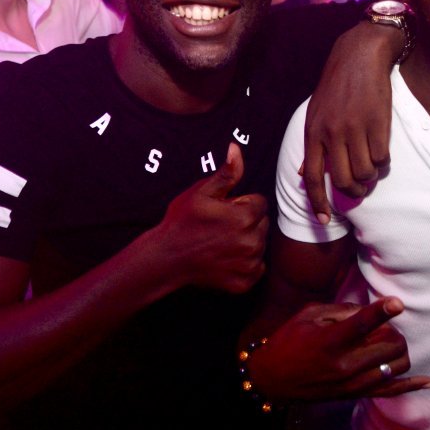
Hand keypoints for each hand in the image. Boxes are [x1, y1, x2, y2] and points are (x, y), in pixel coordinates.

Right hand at [151, 143, 267, 293]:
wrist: (167, 258)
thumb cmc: (182, 222)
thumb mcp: (201, 192)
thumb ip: (226, 173)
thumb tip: (236, 147)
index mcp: (246, 217)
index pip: (260, 203)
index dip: (241, 204)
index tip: (223, 210)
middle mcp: (252, 241)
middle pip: (262, 224)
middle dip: (247, 222)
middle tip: (221, 227)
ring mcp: (249, 263)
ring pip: (260, 245)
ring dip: (247, 242)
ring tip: (221, 242)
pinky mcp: (245, 282)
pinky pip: (256, 268)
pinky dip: (245, 264)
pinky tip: (224, 259)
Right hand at [249, 296, 429, 400]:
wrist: (272, 380)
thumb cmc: (289, 340)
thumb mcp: (309, 315)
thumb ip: (341, 310)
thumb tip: (371, 311)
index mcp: (329, 341)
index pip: (360, 325)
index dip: (381, 312)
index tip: (398, 303)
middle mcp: (343, 365)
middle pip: (388, 346)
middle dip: (393, 331)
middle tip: (383, 326)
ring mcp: (352, 384)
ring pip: (396, 366)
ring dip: (399, 351)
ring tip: (387, 343)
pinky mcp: (356, 395)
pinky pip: (391, 392)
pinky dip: (411, 385)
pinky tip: (428, 380)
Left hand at [301, 22, 401, 223]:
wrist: (360, 55)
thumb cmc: (337, 86)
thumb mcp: (315, 113)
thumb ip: (312, 145)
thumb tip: (304, 172)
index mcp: (313, 132)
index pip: (312, 178)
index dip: (318, 203)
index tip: (324, 221)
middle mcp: (331, 133)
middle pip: (342, 181)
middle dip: (353, 192)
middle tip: (360, 189)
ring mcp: (354, 128)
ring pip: (364, 172)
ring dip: (370, 178)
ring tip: (372, 169)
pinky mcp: (376, 122)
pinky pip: (382, 157)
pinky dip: (383, 162)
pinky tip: (381, 151)